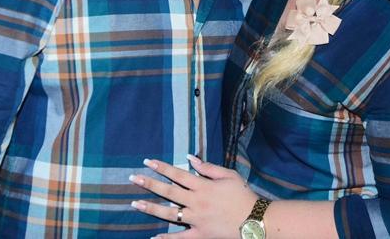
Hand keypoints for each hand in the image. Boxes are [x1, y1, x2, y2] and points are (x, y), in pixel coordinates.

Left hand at [130, 154, 257, 237]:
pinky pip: (180, 238)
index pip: (178, 174)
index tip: (147, 161)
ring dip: (151, 208)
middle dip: (150, 183)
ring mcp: (196, 219)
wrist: (255, 220)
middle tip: (133, 178)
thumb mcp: (229, 175)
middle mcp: (196, 202)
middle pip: (168, 192)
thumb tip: (191, 158)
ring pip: (169, 213)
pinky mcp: (200, 235)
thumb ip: (208, 167)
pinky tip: (154, 238)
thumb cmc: (243, 195)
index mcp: (203, 186)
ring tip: (135, 203)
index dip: (162, 167)